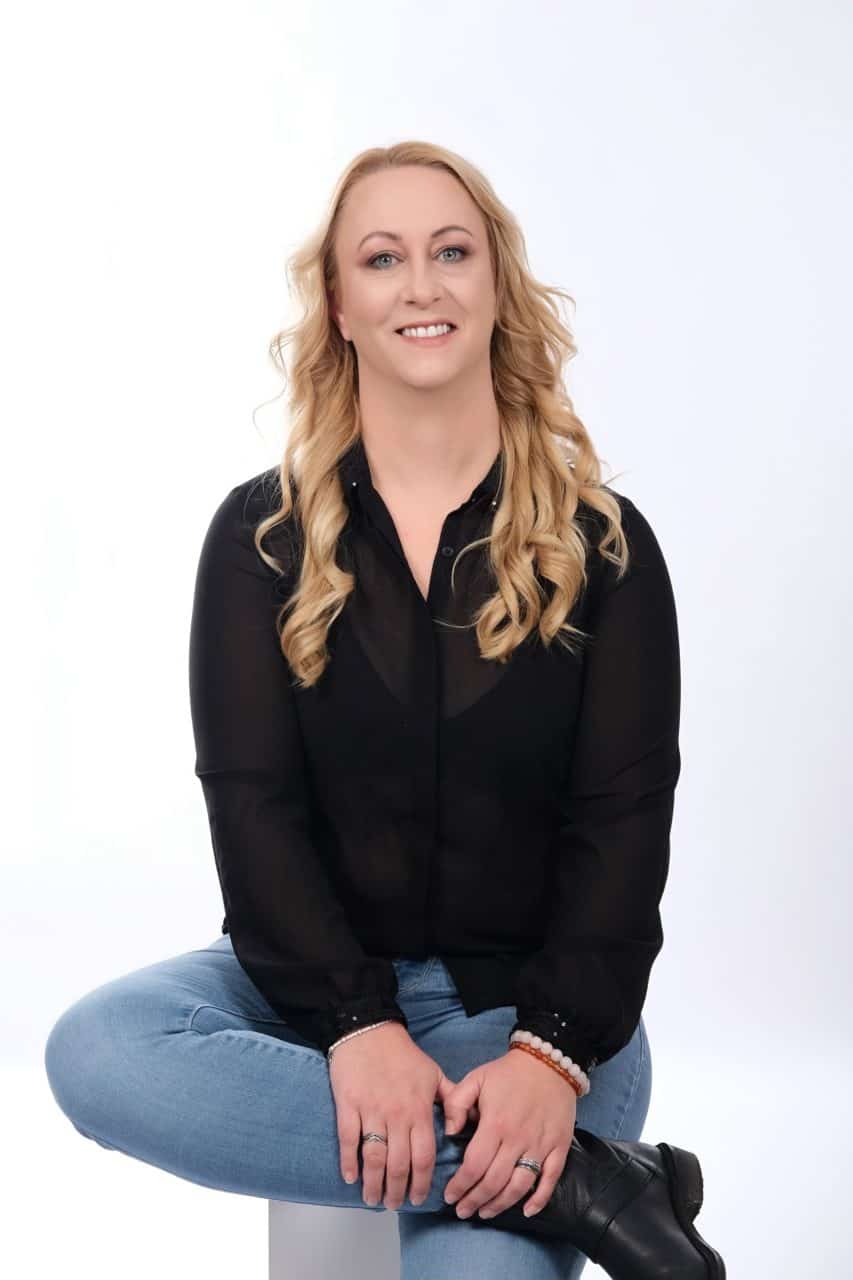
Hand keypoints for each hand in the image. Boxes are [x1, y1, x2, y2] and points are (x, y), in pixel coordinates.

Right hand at [328, 1021, 457, 1210]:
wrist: (369, 1030)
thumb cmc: (402, 1053)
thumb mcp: (433, 1073)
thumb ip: (451, 1100)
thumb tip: (460, 1125)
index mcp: (419, 1109)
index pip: (424, 1156)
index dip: (422, 1182)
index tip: (419, 1198)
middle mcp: (397, 1114)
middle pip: (398, 1164)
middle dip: (397, 1190)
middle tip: (394, 1205)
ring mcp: (371, 1110)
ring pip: (374, 1157)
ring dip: (373, 1183)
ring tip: (373, 1198)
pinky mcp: (348, 1104)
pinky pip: (348, 1139)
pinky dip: (348, 1162)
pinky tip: (350, 1178)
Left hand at [441, 1049, 576, 1219]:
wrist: (548, 1061)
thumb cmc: (508, 1072)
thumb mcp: (476, 1078)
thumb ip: (457, 1103)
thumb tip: (450, 1132)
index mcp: (495, 1123)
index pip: (474, 1165)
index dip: (460, 1185)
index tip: (450, 1196)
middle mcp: (518, 1139)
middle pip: (494, 1181)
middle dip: (475, 1200)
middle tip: (462, 1211)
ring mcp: (540, 1145)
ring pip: (519, 1186)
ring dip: (501, 1204)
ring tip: (485, 1212)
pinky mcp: (559, 1147)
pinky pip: (550, 1179)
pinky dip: (539, 1199)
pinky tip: (526, 1210)